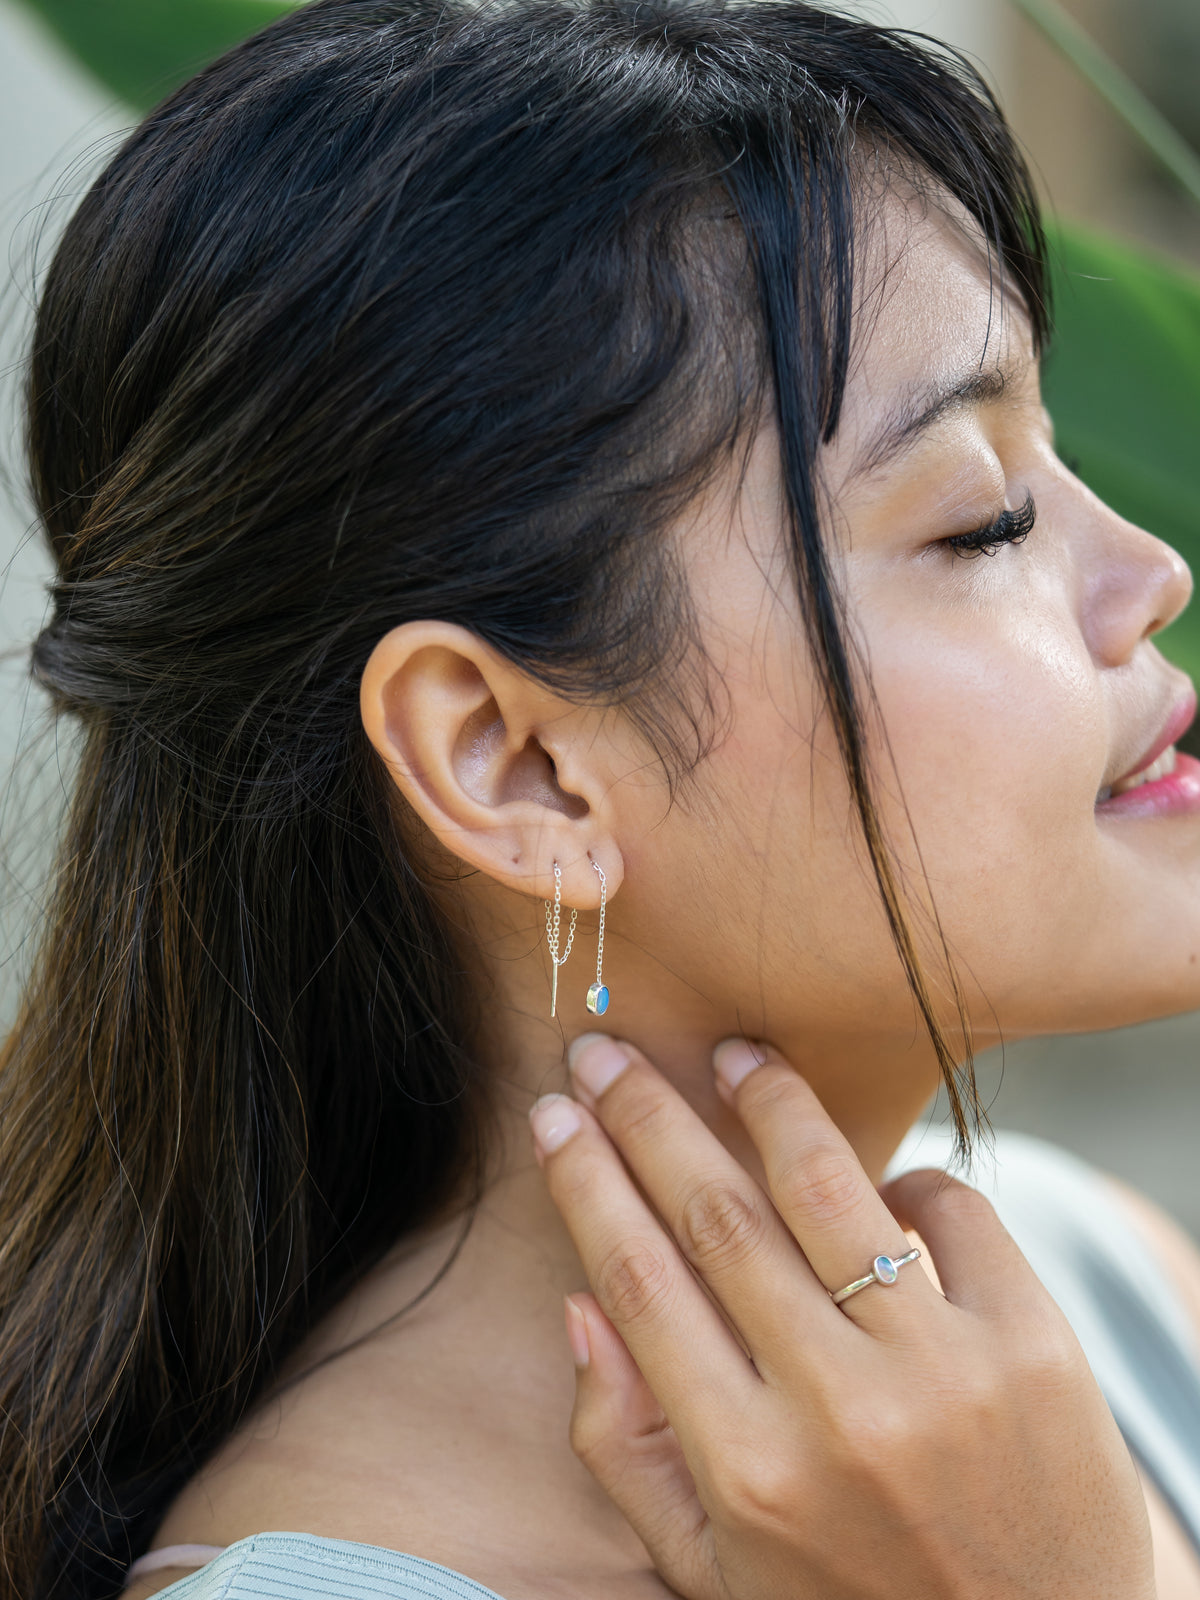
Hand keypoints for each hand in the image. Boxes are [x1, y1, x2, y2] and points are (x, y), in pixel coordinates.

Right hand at [530, 1034, 1154, 1599]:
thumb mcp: (713, 1570)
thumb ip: (628, 1449)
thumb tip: (581, 1303)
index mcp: (745, 1468)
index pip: (640, 1282)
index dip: (586, 1182)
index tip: (554, 1114)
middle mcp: (838, 1412)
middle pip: (717, 1215)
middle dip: (647, 1116)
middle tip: (608, 1051)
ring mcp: (942, 1372)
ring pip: (827, 1186)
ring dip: (768, 1101)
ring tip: (734, 1053)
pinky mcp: (1032, 1345)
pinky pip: (951, 1207)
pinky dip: (905, 1176)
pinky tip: (875, 1178)